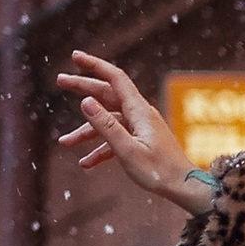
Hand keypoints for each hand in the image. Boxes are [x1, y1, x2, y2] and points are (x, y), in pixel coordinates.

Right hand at [56, 49, 204, 215]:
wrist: (185, 189)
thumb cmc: (160, 172)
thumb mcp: (127, 150)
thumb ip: (106, 126)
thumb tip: (85, 101)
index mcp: (139, 111)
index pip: (115, 78)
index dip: (95, 65)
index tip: (75, 56)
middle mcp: (140, 115)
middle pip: (108, 95)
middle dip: (83, 88)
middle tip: (59, 80)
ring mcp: (141, 128)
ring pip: (108, 121)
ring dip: (86, 131)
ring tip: (65, 142)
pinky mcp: (142, 141)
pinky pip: (117, 139)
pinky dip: (101, 149)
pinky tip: (86, 164)